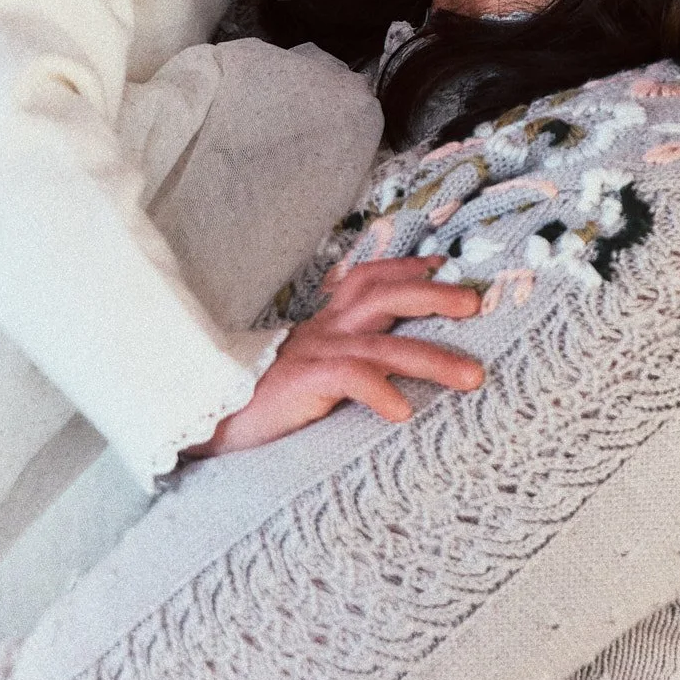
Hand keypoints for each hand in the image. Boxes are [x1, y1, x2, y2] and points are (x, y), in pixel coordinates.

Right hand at [203, 257, 483, 454]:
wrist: (203, 414)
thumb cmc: (258, 399)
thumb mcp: (306, 371)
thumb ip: (341, 363)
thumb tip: (385, 374)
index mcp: (326, 325)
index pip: (368, 279)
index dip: (406, 268)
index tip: (443, 265)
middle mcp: (324, 331)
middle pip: (383, 294)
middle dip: (433, 295)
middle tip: (475, 304)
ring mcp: (314, 354)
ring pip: (383, 344)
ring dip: (433, 359)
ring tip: (472, 377)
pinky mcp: (303, 381)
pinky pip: (350, 378)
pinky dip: (380, 391)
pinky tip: (403, 412)